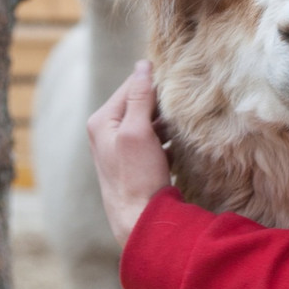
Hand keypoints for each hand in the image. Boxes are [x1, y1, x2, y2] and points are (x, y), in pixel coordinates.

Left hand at [88, 60, 171, 247]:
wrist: (140, 222)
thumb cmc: (137, 177)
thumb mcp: (137, 132)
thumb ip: (138, 97)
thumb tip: (142, 65)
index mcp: (102, 122)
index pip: (130, 86)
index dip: (154, 81)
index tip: (178, 78)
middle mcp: (106, 134)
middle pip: (139, 104)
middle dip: (162, 102)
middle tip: (186, 100)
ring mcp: (121, 150)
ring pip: (149, 123)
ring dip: (167, 122)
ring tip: (187, 121)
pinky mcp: (136, 165)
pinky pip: (154, 142)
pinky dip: (167, 140)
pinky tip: (182, 144)